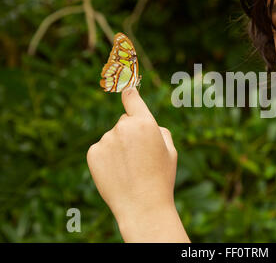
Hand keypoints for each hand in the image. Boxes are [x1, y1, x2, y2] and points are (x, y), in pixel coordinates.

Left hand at [87, 87, 180, 237]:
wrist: (142, 206)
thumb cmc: (161, 178)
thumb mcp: (170, 151)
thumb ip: (158, 130)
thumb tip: (147, 123)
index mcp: (145, 123)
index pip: (132, 98)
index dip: (128, 91)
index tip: (123, 83)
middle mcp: (123, 127)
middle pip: (125, 121)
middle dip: (130, 132)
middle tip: (140, 156)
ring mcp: (106, 140)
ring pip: (113, 137)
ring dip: (118, 147)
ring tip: (129, 169)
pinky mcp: (93, 153)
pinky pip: (102, 149)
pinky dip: (107, 157)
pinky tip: (117, 172)